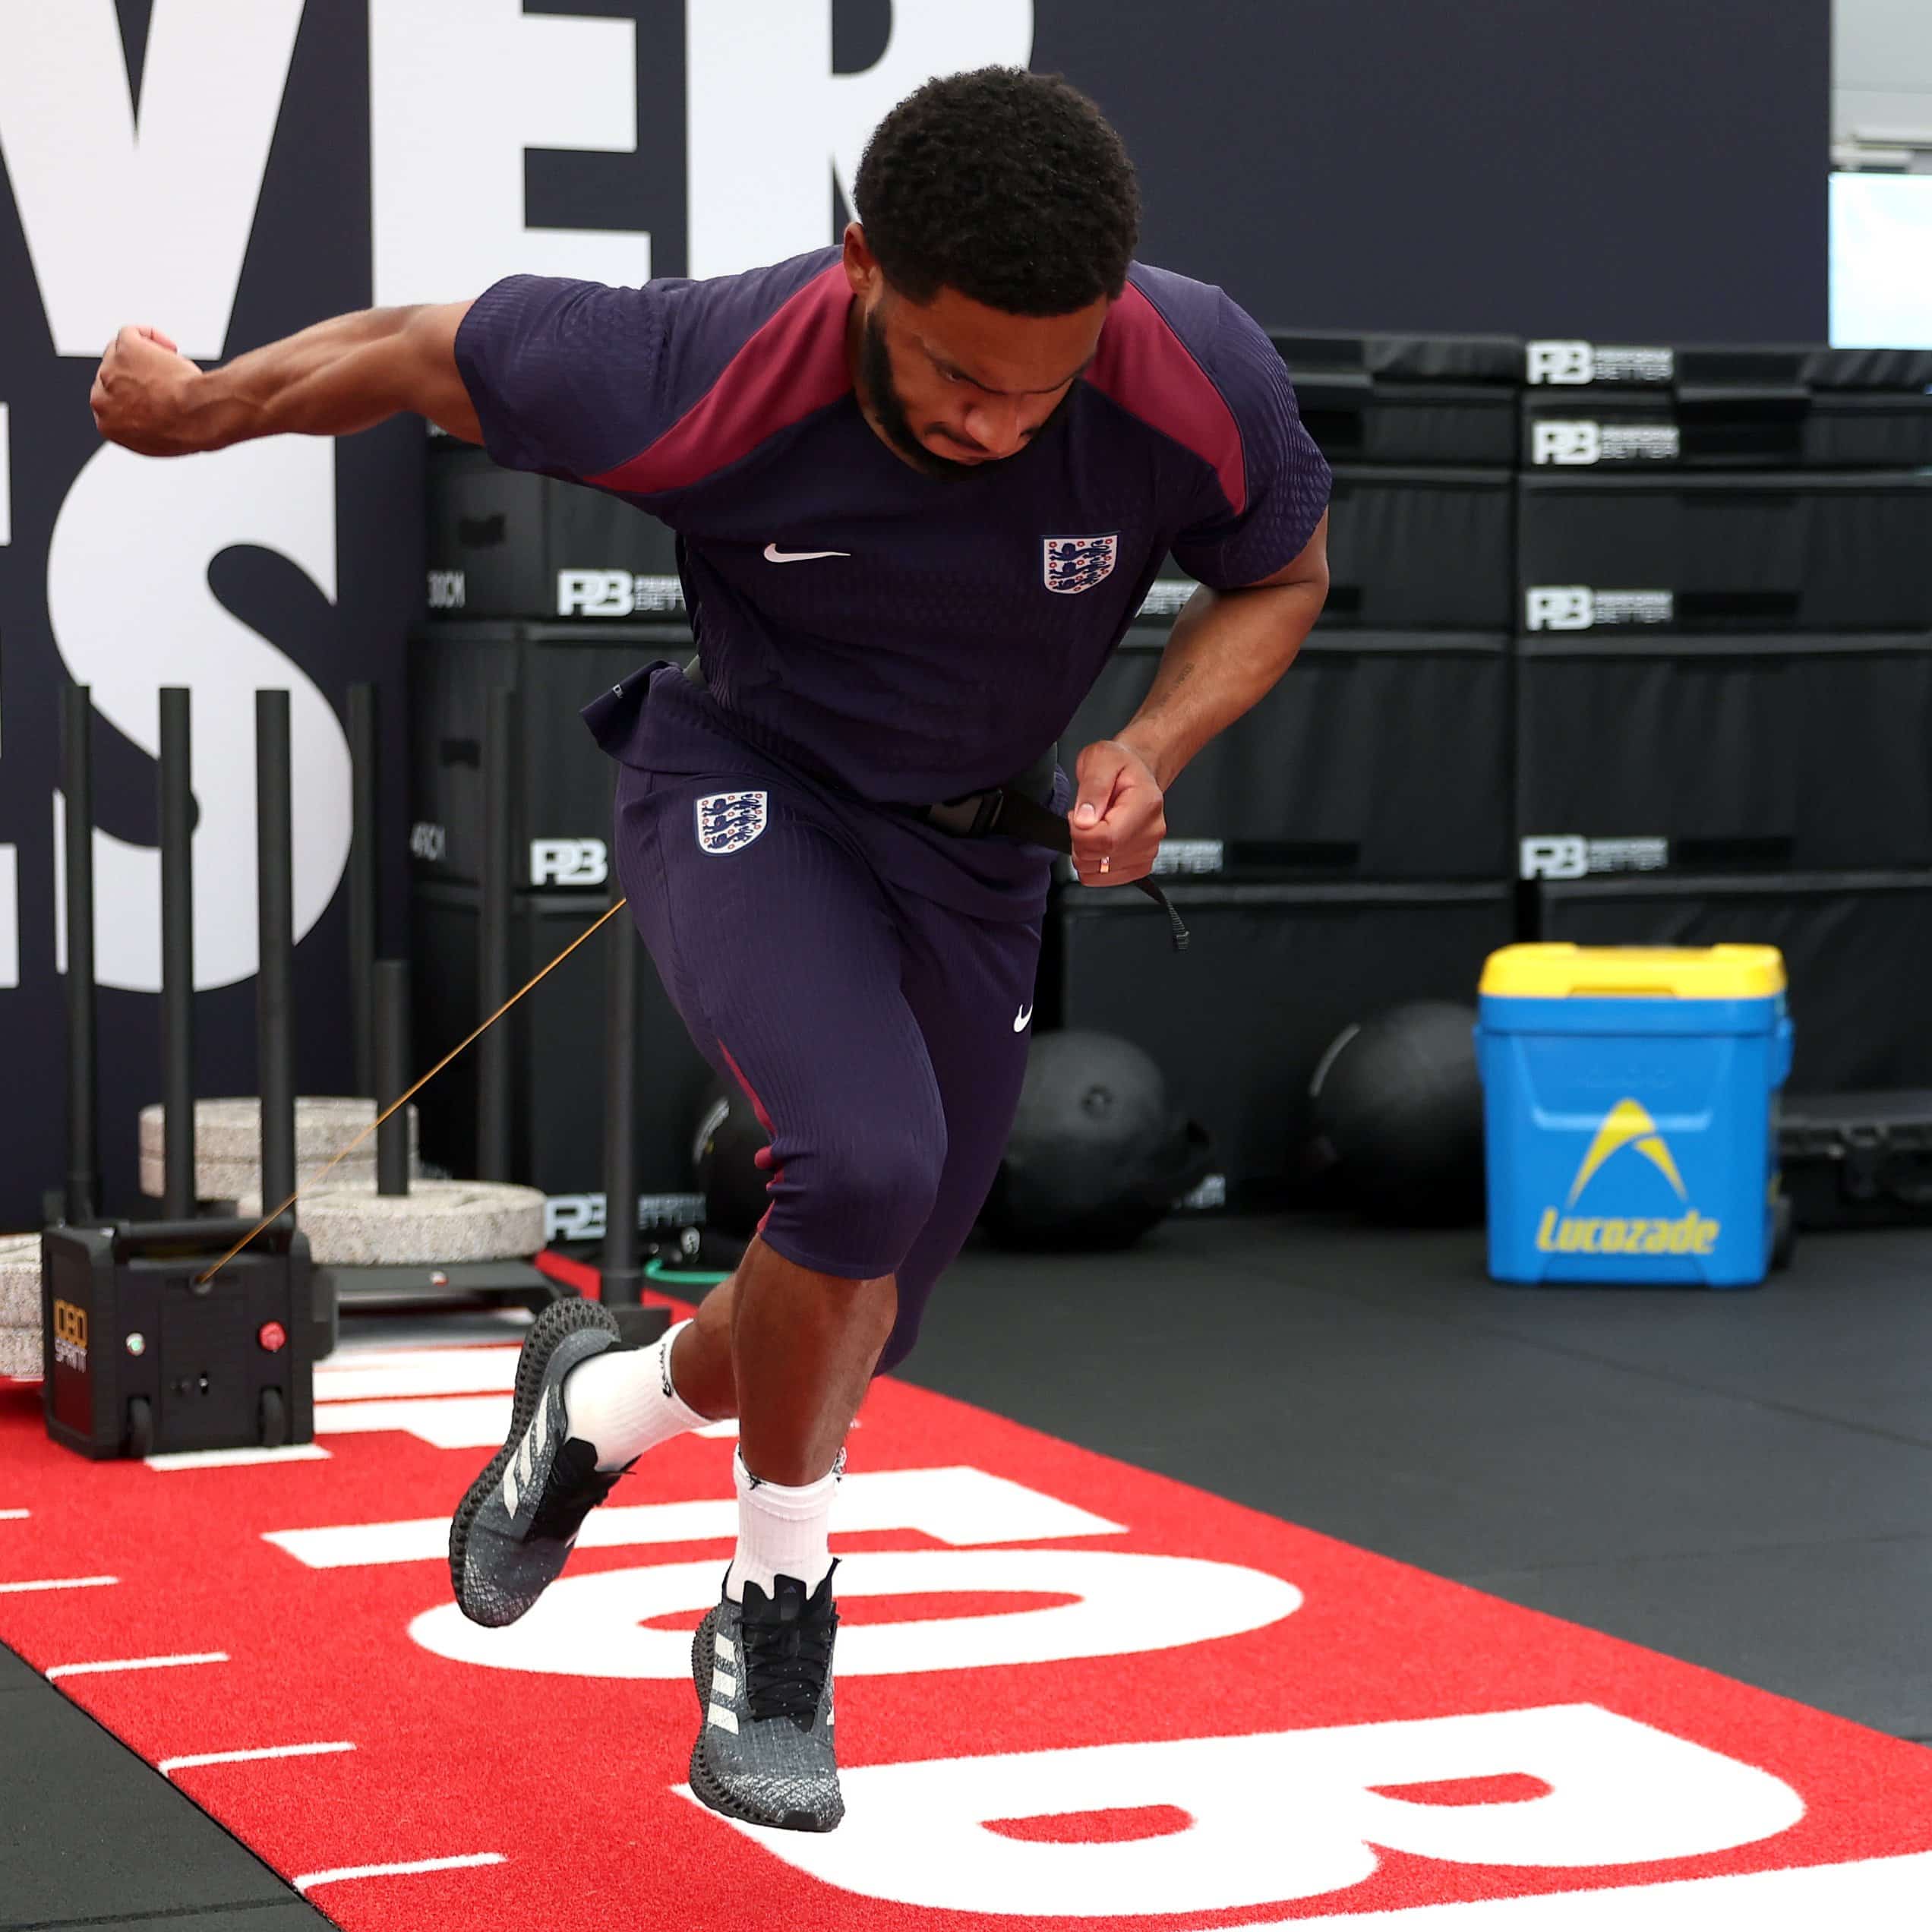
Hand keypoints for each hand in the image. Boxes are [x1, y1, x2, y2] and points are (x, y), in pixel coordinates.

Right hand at [90, 325, 201, 454]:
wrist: (197, 417)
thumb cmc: (189, 431)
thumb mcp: (160, 440)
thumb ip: (144, 427)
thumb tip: (152, 415)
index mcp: (108, 426)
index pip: (110, 402)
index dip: (132, 395)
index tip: (153, 395)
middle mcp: (101, 398)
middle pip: (112, 376)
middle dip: (137, 376)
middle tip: (166, 381)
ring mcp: (110, 370)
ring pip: (119, 352)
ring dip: (145, 356)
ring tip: (172, 366)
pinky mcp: (125, 349)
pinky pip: (130, 332)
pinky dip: (150, 335)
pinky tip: (169, 346)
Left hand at [1069, 740, 1165, 885]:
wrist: (1136, 772)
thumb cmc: (1119, 765)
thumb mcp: (1100, 760)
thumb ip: (1092, 788)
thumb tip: (1085, 821)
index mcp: (1147, 805)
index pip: (1106, 839)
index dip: (1079, 832)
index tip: (1077, 815)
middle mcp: (1152, 832)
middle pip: (1101, 858)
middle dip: (1080, 841)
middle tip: (1086, 816)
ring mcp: (1148, 852)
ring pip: (1098, 872)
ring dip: (1086, 853)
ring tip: (1095, 827)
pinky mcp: (1139, 866)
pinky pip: (1102, 879)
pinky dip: (1093, 864)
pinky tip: (1100, 842)